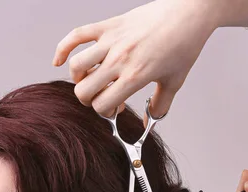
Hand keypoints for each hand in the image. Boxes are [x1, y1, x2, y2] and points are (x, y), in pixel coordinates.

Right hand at [52, 0, 219, 117]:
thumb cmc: (183, 45)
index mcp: (135, 76)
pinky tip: (58, 61)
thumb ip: (160, 105)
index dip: (104, 111)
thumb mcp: (174, 81)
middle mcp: (120, 59)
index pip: (102, 105)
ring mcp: (111, 41)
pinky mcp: (108, 26)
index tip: (114, 107)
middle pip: (84, 89)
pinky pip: (76, 36)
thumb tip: (149, 121)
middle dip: (89, 99)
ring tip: (91, 78)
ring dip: (79, 78)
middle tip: (101, 95)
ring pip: (76, 66)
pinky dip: (62, 49)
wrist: (188, 13)